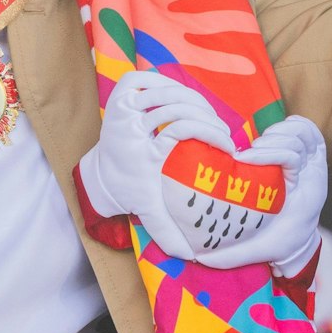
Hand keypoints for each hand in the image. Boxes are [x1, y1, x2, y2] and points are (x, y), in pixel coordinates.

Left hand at [79, 70, 232, 259]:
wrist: (104, 170)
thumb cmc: (131, 186)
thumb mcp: (148, 208)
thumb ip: (167, 230)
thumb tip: (188, 255)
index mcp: (139, 147)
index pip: (181, 128)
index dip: (210, 133)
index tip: (227, 144)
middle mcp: (130, 123)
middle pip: (179, 106)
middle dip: (208, 118)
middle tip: (223, 133)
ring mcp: (124, 103)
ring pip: (170, 89)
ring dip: (196, 103)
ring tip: (210, 118)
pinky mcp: (122, 89)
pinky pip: (152, 77)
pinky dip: (171, 86)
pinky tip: (186, 101)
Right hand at [197, 115, 328, 275]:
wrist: (298, 241)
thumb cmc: (278, 242)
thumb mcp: (258, 250)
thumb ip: (231, 254)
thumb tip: (199, 257)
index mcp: (307, 192)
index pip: (293, 156)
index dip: (270, 153)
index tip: (245, 160)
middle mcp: (313, 173)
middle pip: (299, 139)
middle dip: (271, 142)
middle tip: (247, 155)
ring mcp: (314, 162)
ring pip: (303, 131)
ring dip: (278, 132)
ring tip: (256, 146)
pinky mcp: (310, 153)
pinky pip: (307, 129)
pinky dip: (290, 125)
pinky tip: (271, 135)